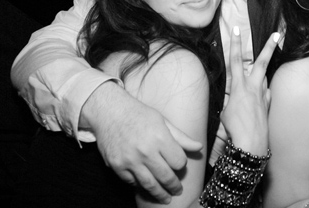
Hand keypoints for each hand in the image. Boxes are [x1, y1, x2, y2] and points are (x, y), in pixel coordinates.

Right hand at [84, 82, 201, 203]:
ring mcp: (130, 160)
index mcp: (160, 138)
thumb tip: (199, 147)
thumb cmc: (139, 114)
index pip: (178, 161)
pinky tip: (146, 185)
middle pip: (166, 176)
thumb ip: (181, 137)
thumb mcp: (162, 121)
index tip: (178, 163)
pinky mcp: (117, 166)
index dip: (180, 164)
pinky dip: (140, 185)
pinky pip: (132, 182)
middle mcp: (146, 151)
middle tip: (177, 190)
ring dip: (160, 193)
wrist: (109, 112)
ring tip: (165, 198)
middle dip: (174, 186)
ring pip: (149, 184)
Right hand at [221, 26, 279, 155]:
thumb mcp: (225, 111)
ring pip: (263, 78)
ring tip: (251, 87)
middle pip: (261, 62)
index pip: (235, 60)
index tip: (237, 29)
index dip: (235, 44)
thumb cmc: (234, 128)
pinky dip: (261, 93)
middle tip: (277, 34)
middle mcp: (253, 87)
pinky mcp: (268, 104)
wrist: (251, 142)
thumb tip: (234, 99)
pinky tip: (257, 100)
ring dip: (259, 77)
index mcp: (239, 86)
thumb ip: (231, 100)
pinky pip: (265, 93)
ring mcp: (263, 95)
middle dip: (269, 47)